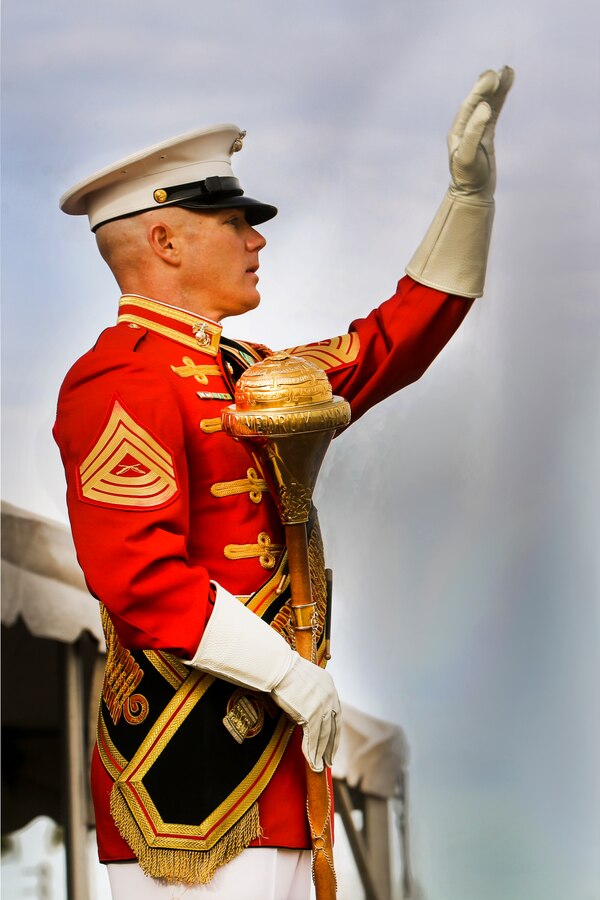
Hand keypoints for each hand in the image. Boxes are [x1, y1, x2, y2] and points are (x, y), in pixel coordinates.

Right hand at [272, 654, 340, 771]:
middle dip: (331, 745)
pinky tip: (312, 763)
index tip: (332, 741)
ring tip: (320, 767)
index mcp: (329, 685)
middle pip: (333, 726)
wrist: (276, 666)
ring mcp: (322, 706)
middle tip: (329, 760)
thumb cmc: (282, 670)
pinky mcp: (311, 715)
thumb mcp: (302, 680)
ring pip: (324, 735)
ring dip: (322, 753)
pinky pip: (313, 738)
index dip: (334, 729)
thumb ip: (308, 695)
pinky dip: (312, 753)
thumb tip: (303, 711)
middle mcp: (330, 695)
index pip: (336, 713)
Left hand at [448, 66, 513, 201]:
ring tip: (509, 71)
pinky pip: (495, 112)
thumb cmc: (468, 177)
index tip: (493, 78)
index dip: (480, 90)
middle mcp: (465, 127)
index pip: (469, 105)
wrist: (473, 194)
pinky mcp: (486, 135)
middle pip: (478, 100)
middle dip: (489, 85)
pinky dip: (500, 99)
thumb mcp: (468, 156)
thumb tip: (485, 108)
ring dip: (498, 88)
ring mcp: (476, 130)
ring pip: (488, 103)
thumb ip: (474, 132)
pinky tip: (507, 87)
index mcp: (457, 131)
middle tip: (502, 71)